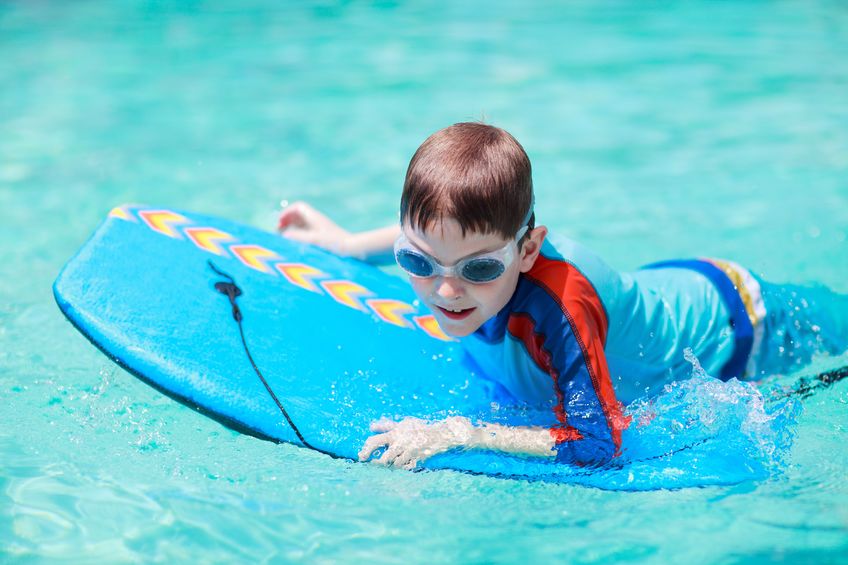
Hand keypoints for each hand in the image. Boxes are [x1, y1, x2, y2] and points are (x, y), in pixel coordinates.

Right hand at [277, 201, 351, 254]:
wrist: (355, 251)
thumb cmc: (335, 245)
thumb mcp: (313, 240)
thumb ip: (297, 236)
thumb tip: (284, 235)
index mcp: (315, 218)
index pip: (298, 207)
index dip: (286, 212)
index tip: (279, 223)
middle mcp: (318, 222)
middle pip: (299, 215)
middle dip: (287, 221)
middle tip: (280, 231)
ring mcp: (321, 230)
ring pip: (303, 226)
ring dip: (293, 230)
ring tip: (286, 240)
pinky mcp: (325, 240)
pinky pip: (308, 235)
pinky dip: (300, 238)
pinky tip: (297, 248)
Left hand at [358, 416, 475, 469]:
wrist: (440, 435)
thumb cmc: (419, 429)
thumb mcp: (403, 425)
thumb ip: (387, 426)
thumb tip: (371, 426)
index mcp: (395, 434)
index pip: (375, 441)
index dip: (366, 449)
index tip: (361, 456)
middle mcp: (401, 444)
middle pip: (384, 459)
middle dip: (377, 464)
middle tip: (374, 466)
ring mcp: (410, 453)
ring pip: (394, 466)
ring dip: (390, 467)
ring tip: (389, 466)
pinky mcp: (418, 461)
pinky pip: (406, 469)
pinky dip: (402, 469)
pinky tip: (402, 467)